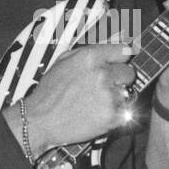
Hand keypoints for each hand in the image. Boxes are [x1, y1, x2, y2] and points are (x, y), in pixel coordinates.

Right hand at [8, 42, 137, 153]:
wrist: (39, 120)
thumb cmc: (49, 92)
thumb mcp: (63, 60)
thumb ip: (89, 52)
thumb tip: (108, 48)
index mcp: (90, 58)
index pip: (123, 51)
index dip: (121, 59)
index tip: (120, 64)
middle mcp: (102, 74)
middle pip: (129, 73)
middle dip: (119, 79)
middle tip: (105, 87)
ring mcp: (108, 96)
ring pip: (126, 93)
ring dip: (116, 97)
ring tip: (96, 102)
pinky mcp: (112, 116)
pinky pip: (124, 111)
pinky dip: (115, 114)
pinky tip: (98, 113)